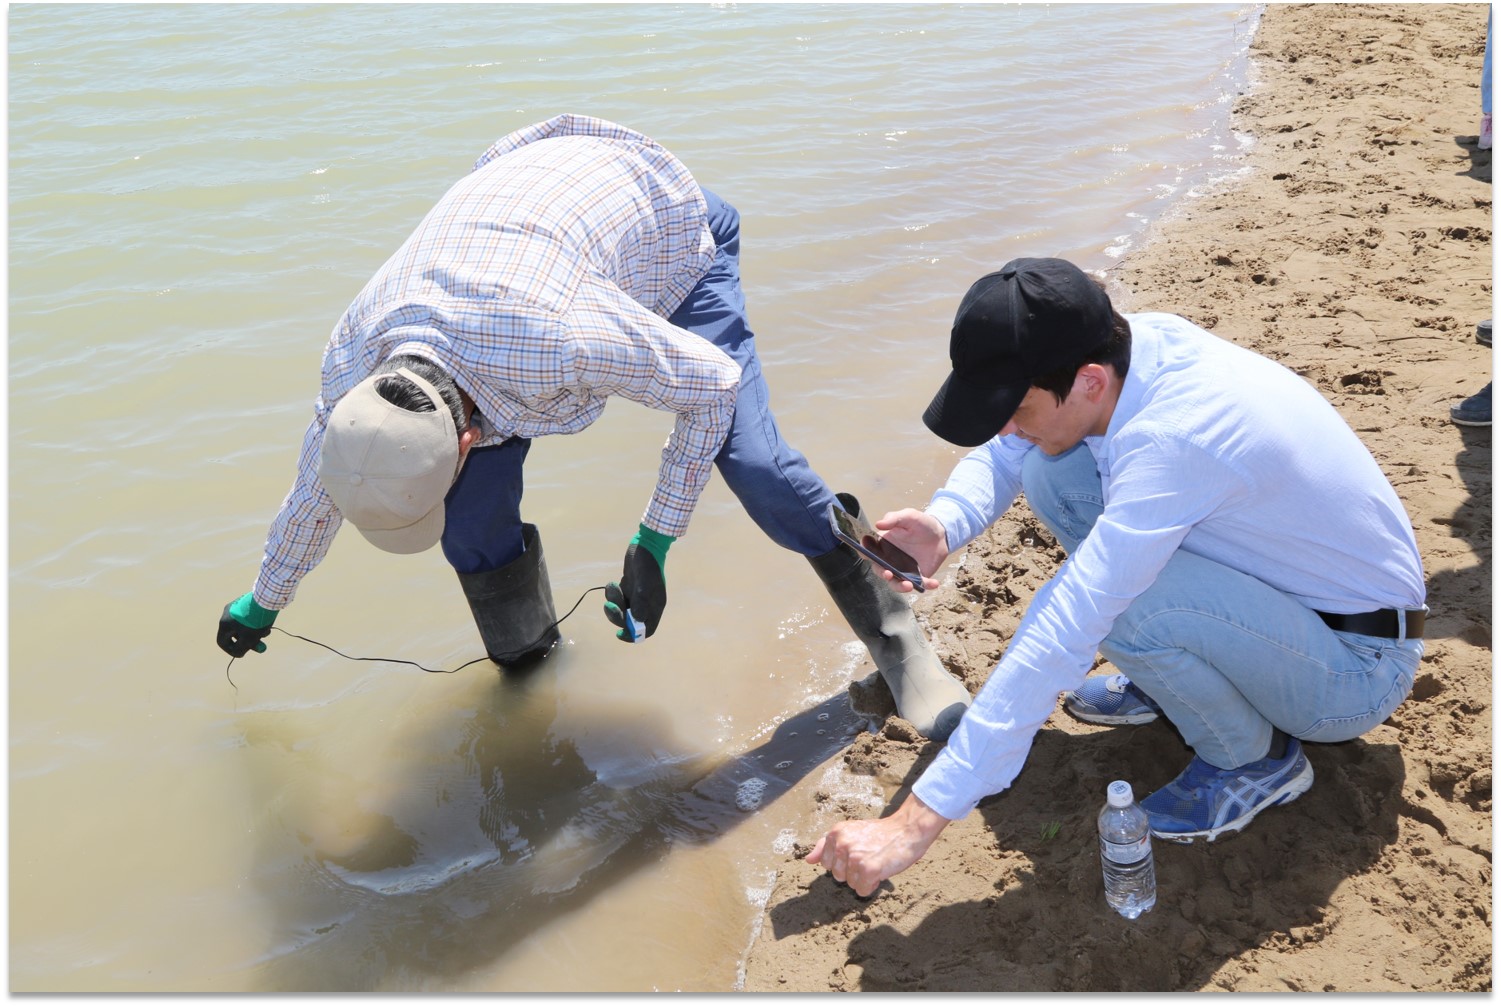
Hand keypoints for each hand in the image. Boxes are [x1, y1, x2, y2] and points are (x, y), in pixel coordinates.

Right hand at [217, 591, 277, 656]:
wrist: (267, 600)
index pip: (222, 641)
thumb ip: (240, 649)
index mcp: (224, 623)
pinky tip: (267, 626)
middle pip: (236, 634)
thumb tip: (238, 654)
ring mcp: (237, 606)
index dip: (231, 650)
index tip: (242, 653)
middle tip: (260, 647)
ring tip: (266, 634)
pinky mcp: (246, 602)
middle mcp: (227, 614)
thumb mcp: (248, 640)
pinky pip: (248, 617)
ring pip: (244, 626)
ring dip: (255, 633)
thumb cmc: (255, 622)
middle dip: (249, 642)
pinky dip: (256, 624)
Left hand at [603, 524, 673, 640]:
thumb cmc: (647, 564)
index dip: (634, 635)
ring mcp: (637, 597)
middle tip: (609, 606)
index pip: (647, 629)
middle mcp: (647, 604)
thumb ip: (641, 602)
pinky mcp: (628, 589)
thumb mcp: (645, 583)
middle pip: (630, 622)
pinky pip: (616, 600)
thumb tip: (637, 621)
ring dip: (613, 602)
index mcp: (655, 606)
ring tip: (613, 587)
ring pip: (621, 611)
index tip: (620, 634)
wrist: (644, 545)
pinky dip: (612, 594)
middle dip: (617, 616)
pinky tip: (613, 583)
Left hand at [806, 793, 950, 895]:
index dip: (844, 863)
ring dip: (864, 879)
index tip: (858, 852)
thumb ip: (826, 845)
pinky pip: (863, 891)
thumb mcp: (850, 832)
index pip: (826, 864)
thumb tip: (808, 860)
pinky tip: (881, 870)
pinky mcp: (868, 870)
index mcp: (835, 833)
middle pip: (838, 876)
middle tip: (870, 856)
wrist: (907, 830)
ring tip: (876, 861)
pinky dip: (873, 885)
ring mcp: (854, 857)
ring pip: (851, 885)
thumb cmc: (880, 833)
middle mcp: (842, 844)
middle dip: (853, 872)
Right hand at [871, 509, 949, 592]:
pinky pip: (919, 584)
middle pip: (880, 570)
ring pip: (896, 583)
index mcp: (883, 545)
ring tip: (908, 585)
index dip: (864, 553)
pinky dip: (926, 586)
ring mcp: (902, 570)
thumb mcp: (908, 516)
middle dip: (883, 574)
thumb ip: (893, 518)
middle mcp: (889, 560)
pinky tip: (934, 583)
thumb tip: (878, 524)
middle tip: (888, 573)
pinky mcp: (917, 577)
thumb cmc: (920, 524)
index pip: (868, 551)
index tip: (866, 554)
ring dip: (900, 587)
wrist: (940, 534)